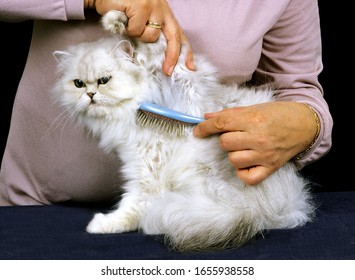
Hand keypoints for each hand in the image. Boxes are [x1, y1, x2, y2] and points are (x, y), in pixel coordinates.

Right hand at [85, 0, 194, 75]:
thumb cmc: (121, 10)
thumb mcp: (140, 22)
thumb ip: (151, 33)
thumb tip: (159, 57)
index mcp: (164, 13)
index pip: (179, 34)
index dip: (186, 52)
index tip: (190, 67)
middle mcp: (162, 8)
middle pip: (173, 37)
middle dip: (172, 56)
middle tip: (167, 71)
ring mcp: (152, 5)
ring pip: (151, 36)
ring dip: (137, 36)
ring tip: (128, 24)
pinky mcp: (141, 5)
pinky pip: (137, 30)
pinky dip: (127, 29)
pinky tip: (123, 19)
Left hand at [193, 101, 317, 184]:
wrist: (305, 124)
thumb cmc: (278, 114)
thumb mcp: (254, 108)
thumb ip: (230, 114)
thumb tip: (207, 117)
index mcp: (253, 119)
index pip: (221, 123)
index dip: (205, 127)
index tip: (198, 131)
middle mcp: (259, 138)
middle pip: (225, 143)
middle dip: (225, 138)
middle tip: (235, 135)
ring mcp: (265, 155)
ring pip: (233, 160)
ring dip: (233, 153)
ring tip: (243, 147)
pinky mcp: (271, 168)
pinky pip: (248, 177)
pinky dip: (242, 172)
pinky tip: (246, 162)